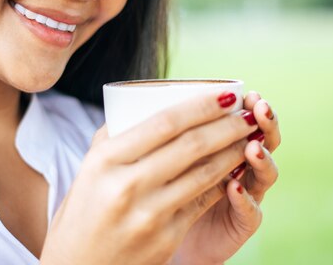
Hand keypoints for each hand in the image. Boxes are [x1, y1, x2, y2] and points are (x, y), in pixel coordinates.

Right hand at [40, 91, 259, 264]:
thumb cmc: (82, 214)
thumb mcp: (88, 170)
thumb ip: (114, 137)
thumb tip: (141, 105)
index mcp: (105, 161)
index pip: (164, 123)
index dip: (201, 106)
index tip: (225, 95)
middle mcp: (127, 185)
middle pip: (191, 145)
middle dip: (227, 125)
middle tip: (248, 112)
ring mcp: (149, 214)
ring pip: (204, 173)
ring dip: (233, 152)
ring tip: (249, 137)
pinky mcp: (166, 238)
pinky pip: (202, 201)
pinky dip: (223, 182)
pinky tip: (235, 169)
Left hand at [170, 92, 280, 264]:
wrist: (159, 237)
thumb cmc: (160, 191)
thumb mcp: (162, 158)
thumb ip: (164, 135)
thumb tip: (143, 97)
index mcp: (223, 145)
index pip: (243, 120)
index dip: (246, 107)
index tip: (242, 91)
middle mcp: (240, 166)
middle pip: (264, 141)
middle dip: (264, 123)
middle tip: (259, 109)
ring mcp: (245, 195)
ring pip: (265, 174)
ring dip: (262, 158)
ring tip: (252, 146)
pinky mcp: (241, 225)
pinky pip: (251, 212)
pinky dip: (245, 198)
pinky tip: (235, 186)